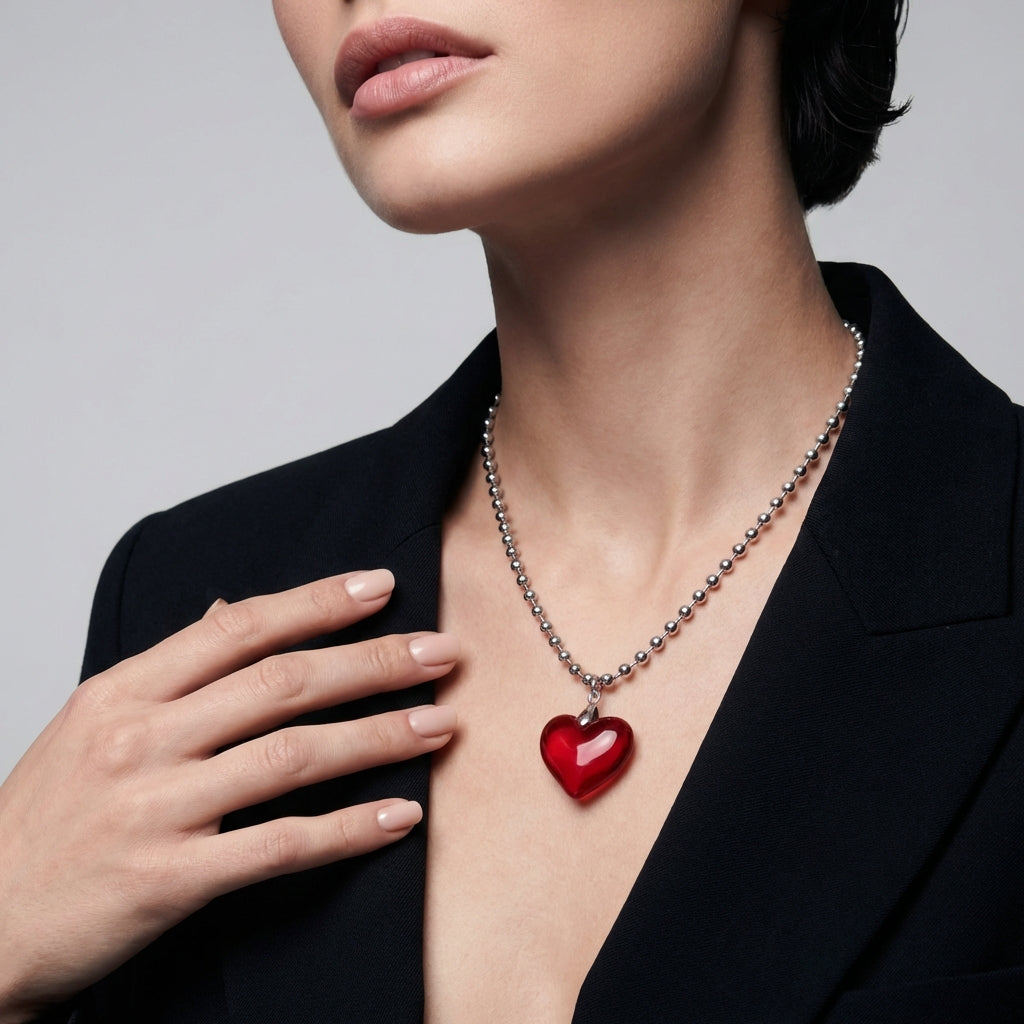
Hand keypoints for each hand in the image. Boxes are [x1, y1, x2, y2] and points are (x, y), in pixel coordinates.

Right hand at [0, 570, 457, 1021]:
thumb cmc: (44, 821)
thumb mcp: (92, 725)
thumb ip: (169, 670)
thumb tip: (228, 612)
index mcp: (122, 692)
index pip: (237, 627)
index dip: (317, 602)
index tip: (382, 587)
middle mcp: (140, 739)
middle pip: (281, 681)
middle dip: (373, 661)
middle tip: (440, 653)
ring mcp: (154, 808)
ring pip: (292, 753)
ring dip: (379, 735)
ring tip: (440, 723)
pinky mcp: (169, 879)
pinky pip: (279, 844)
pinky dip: (348, 829)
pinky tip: (400, 816)